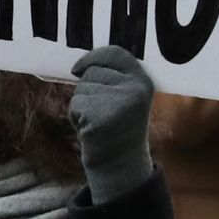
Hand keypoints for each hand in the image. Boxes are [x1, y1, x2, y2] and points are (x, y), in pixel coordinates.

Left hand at [68, 46, 153, 204]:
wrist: (120, 165)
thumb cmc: (116, 128)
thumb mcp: (124, 99)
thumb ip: (111, 79)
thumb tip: (80, 64)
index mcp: (143, 82)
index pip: (115, 53)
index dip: (94, 56)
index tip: (79, 67)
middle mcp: (135, 90)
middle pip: (92, 71)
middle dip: (87, 89)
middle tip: (100, 112)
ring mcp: (119, 102)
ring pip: (81, 88)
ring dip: (81, 105)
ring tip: (97, 121)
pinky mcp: (100, 116)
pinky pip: (75, 105)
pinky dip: (76, 117)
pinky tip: (90, 130)